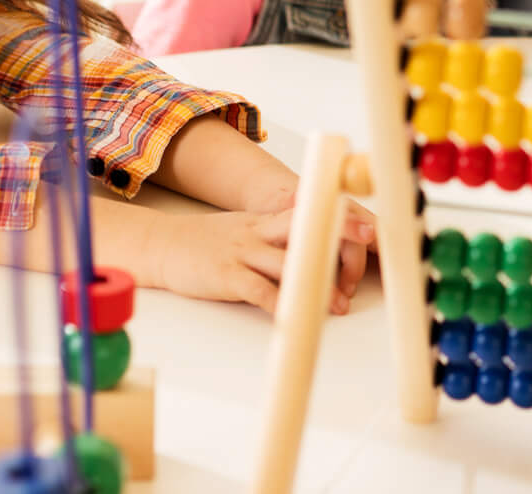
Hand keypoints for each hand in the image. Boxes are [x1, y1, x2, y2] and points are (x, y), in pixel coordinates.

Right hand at [146, 206, 374, 314]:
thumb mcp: (243, 229)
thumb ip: (274, 233)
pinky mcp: (227, 277)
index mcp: (265, 221)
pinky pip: (258, 291)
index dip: (338, 216)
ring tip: (339, 305)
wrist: (162, 245)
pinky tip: (295, 318)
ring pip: (287, 264)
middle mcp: (258, 232)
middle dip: (339, 233)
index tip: (368, 220)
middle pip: (305, 228)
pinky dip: (278, 305)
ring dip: (316, 285)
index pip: (308, 213)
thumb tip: (308, 243)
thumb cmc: (205, 242)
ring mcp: (243, 253)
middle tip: (370, 240)